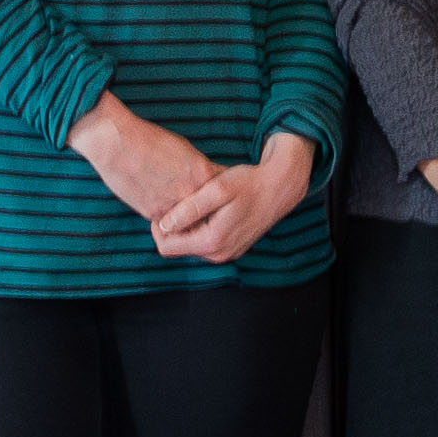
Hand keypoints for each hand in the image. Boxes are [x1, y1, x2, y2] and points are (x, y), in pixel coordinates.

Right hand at [70, 95, 216, 226]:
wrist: (116, 144)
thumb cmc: (149, 140)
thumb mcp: (184, 149)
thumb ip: (199, 168)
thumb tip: (207, 179)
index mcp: (202, 174)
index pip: (224, 194)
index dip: (225, 198)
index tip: (225, 200)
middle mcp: (191, 194)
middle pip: (211, 213)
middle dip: (212, 214)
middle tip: (213, 215)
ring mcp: (172, 207)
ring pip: (190, 223)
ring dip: (191, 221)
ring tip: (187, 215)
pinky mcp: (153, 214)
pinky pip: (169, 222)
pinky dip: (170, 218)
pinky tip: (164, 206)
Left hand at [151, 133, 316, 266]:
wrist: (279, 186)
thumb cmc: (249, 183)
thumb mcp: (217, 189)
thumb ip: (189, 208)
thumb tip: (164, 225)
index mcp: (212, 241)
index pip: (167, 246)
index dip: (157, 226)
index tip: (163, 204)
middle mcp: (219, 254)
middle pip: (177, 248)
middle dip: (172, 227)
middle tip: (177, 201)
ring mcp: (227, 253)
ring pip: (191, 245)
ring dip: (186, 227)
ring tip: (192, 203)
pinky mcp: (232, 248)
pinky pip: (205, 243)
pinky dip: (199, 228)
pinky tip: (206, 209)